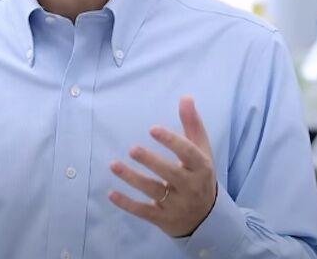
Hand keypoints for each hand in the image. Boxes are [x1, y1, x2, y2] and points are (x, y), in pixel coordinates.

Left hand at [109, 97, 216, 237]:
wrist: (205, 218)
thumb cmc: (199, 175)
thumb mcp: (201, 151)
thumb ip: (192, 124)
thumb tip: (185, 97)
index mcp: (201, 167)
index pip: (188, 153)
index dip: (171, 141)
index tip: (153, 129)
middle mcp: (190, 187)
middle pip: (170, 173)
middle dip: (151, 161)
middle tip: (132, 149)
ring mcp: (176, 205)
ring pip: (152, 191)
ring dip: (132, 179)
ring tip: (113, 165)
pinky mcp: (162, 218)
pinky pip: (143, 211)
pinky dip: (127, 204)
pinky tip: (111, 194)